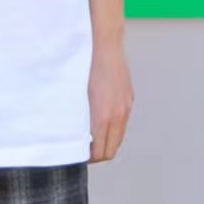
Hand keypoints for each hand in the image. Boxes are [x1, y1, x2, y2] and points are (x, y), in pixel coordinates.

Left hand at [88, 41, 132, 163]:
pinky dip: (113, 127)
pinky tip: (101, 119)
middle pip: (112, 149)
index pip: (101, 152)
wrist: (104, 44)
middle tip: (85, 150)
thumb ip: (79, 118)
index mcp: (103, 116)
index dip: (90, 158)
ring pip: (119, 136)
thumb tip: (75, 135)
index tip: (80, 155)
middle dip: (99, 154)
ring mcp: (126, 106)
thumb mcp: (76, 95)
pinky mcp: (129, 98)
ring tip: (92, 135)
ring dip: (107, 140)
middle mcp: (118, 114)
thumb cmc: (85, 66)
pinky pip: (122, 121)